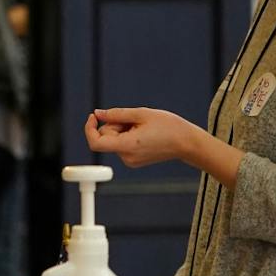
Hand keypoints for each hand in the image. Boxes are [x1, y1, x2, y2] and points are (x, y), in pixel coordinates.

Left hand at [84, 108, 205, 169]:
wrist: (186, 143)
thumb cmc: (168, 126)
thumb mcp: (142, 113)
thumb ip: (116, 114)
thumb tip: (98, 114)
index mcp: (127, 146)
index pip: (95, 143)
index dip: (89, 128)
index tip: (94, 116)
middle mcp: (126, 157)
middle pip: (106, 137)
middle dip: (114, 124)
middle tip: (134, 119)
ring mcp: (129, 161)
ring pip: (114, 140)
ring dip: (122, 129)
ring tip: (143, 126)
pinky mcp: (133, 161)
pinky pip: (122, 145)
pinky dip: (127, 136)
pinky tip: (144, 133)